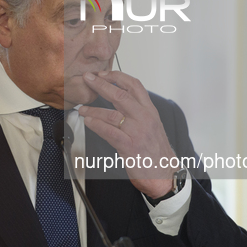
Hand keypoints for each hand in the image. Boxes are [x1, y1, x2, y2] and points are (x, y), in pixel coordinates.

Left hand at [78, 71, 177, 198]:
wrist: (165, 172)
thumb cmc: (155, 150)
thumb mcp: (151, 124)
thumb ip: (136, 111)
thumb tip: (116, 98)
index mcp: (149, 110)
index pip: (134, 85)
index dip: (117, 76)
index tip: (102, 73)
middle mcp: (144, 118)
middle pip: (120, 95)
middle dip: (101, 84)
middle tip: (87, 78)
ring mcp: (137, 131)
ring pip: (112, 114)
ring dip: (93, 109)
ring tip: (82, 108)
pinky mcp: (129, 146)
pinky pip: (109, 132)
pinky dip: (96, 125)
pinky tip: (88, 121)